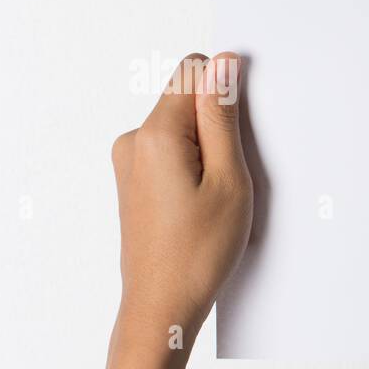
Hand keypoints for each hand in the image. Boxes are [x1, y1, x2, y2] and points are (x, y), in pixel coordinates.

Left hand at [110, 52, 251, 336]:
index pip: (194, 73)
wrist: (161, 305)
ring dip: (208, 151)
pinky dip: (194, 168)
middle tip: (232, 177)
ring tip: (217, 197)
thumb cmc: (198, 253)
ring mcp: (129, 161)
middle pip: (187, 101)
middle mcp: (133, 140)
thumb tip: (224, 63)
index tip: (240, 134)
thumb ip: (223, 116)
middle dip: (218, 127)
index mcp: (156, 134)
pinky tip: (203, 204)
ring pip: (182, 129)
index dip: (226, 94)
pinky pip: (171, 152)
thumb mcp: (230, 180)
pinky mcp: (133, 179)